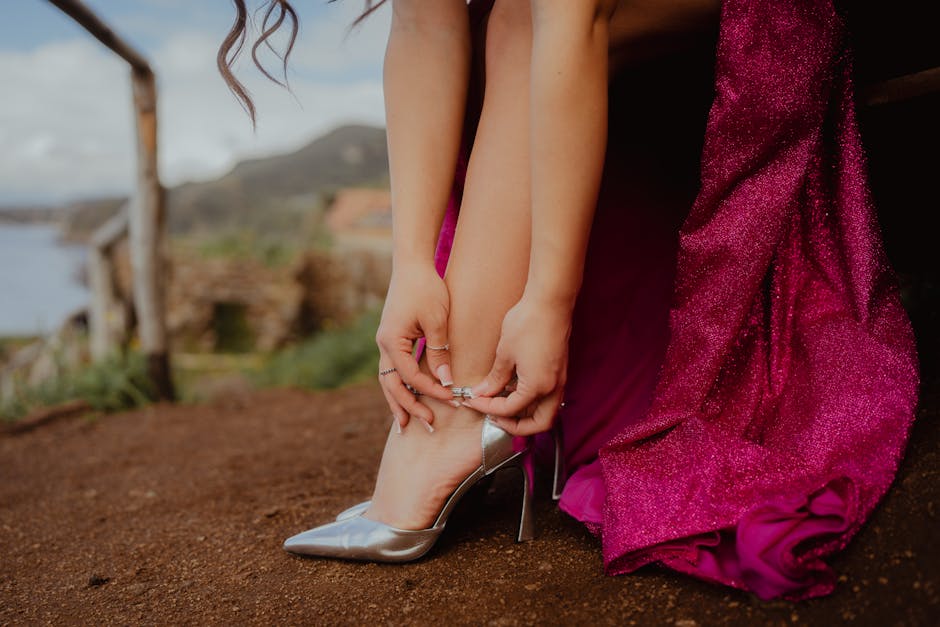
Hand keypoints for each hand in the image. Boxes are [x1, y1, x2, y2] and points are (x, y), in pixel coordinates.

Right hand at [376, 261, 454, 429]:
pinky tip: (407, 398)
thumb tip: (445, 381)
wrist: (412, 266)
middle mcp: (383, 345)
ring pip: (388, 380)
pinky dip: (399, 386)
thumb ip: (439, 352)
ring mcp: (385, 342)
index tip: (451, 399)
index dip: (430, 390)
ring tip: (406, 423)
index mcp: (392, 341)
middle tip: (427, 425)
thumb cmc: (426, 289)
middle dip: (409, 406)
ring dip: (399, 401)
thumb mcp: (437, 320)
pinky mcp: (392, 339)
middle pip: (392, 385)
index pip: (411, 376)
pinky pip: (393, 370)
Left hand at [462, 294, 570, 435]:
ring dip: (526, 414)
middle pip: (538, 424)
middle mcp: (553, 388)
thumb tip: (483, 393)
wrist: (550, 301)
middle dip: (516, 426)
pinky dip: (532, 400)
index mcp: (537, 387)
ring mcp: (559, 380)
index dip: (488, 408)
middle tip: (494, 417)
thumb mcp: (505, 353)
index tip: (473, 400)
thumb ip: (495, 379)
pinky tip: (514, 388)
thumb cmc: (528, 323)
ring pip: (546, 412)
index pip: (510, 410)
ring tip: (502, 403)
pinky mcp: (559, 371)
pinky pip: (548, 397)